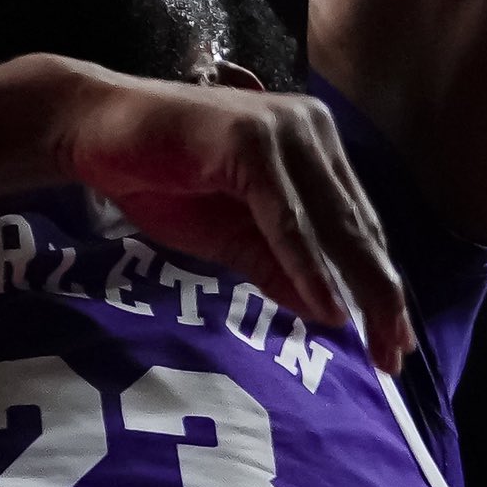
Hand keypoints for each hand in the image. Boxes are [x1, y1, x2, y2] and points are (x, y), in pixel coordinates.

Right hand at [21, 58, 415, 370]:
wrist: (91, 130)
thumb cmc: (156, 175)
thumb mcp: (228, 234)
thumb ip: (277, 265)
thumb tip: (330, 314)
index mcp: (312, 144)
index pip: (358, 224)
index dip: (378, 284)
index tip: (394, 342)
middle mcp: (309, 130)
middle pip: (356, 226)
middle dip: (380, 295)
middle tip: (395, 357)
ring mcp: (282, 130)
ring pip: (331, 223)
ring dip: (356, 288)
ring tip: (375, 341)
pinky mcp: (251, 141)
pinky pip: (287, 218)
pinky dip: (308, 266)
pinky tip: (327, 308)